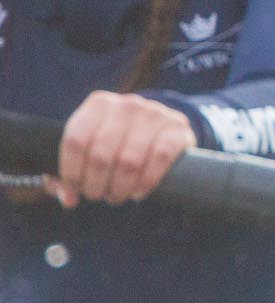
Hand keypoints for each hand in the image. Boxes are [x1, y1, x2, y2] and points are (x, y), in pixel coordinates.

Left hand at [50, 91, 194, 207]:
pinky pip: (158, 160)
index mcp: (98, 104)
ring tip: (116, 196)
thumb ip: (69, 173)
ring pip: (128, 161)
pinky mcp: (177, 128)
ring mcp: (154, 114)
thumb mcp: (91, 148)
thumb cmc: (117, 144)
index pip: (75, 140)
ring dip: (119, 187)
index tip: (73, 192)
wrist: (161, 128)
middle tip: (97, 196)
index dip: (71, 172)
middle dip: (95, 184)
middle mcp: (126, 105)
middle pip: (100, 154)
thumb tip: (68, 198)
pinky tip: (138, 192)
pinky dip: (145, 182)